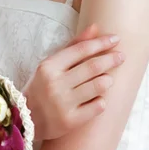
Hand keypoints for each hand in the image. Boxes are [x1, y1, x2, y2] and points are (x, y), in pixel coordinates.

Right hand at [22, 24, 124, 140]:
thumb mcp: (52, 63)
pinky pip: (96, 107)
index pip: (82, 49)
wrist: (26, 120)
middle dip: (111, 59)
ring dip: (108, 80)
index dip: (101, 42)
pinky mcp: (70, 121)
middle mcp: (55, 84)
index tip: (116, 39)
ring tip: (109, 79)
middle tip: (122, 56)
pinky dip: (101, 101)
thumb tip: (95, 27)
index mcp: (49, 66)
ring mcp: (62, 104)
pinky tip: (99, 98)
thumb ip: (74, 45)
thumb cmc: (42, 86)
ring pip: (97, 86)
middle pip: (92, 67)